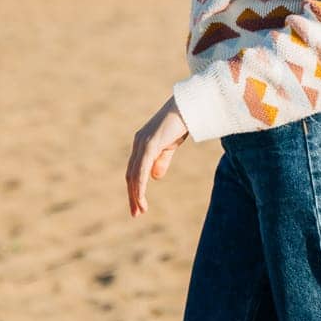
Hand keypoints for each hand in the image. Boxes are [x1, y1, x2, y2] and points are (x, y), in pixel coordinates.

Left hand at [127, 95, 189, 216]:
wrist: (190, 107)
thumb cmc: (182, 122)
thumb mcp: (171, 145)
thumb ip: (162, 160)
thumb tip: (154, 177)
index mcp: (142, 143)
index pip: (134, 170)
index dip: (135, 188)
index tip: (139, 205)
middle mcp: (138, 143)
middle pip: (130, 175)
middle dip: (133, 195)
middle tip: (136, 213)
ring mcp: (142, 143)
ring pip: (134, 175)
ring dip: (135, 195)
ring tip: (139, 211)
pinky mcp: (149, 144)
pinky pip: (141, 170)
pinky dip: (140, 186)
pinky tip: (141, 198)